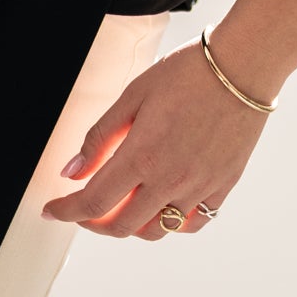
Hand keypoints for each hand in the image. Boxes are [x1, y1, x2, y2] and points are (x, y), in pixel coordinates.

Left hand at [39, 36, 269, 241]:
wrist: (243, 65)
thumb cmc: (189, 72)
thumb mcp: (134, 94)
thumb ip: (100, 136)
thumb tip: (73, 171)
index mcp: (143, 155)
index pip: (93, 202)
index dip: (66, 211)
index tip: (53, 210)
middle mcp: (170, 180)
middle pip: (120, 226)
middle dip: (93, 222)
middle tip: (84, 208)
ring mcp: (199, 187)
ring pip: (156, 231)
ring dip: (131, 225)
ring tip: (124, 204)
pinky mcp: (223, 186)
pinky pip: (193, 222)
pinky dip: (173, 222)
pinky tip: (164, 203)